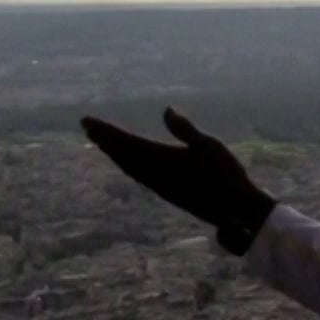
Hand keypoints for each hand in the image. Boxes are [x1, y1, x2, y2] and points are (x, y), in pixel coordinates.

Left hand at [81, 108, 277, 255]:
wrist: (232, 210)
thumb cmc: (225, 174)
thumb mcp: (209, 145)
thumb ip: (185, 129)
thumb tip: (166, 110)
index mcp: (161, 158)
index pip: (126, 141)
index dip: (106, 130)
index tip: (87, 120)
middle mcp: (154, 173)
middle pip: (122, 154)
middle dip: (105, 140)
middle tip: (88, 127)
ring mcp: (158, 185)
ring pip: (128, 166)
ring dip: (113, 153)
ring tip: (101, 142)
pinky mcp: (166, 192)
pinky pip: (137, 175)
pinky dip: (126, 164)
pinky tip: (129, 164)